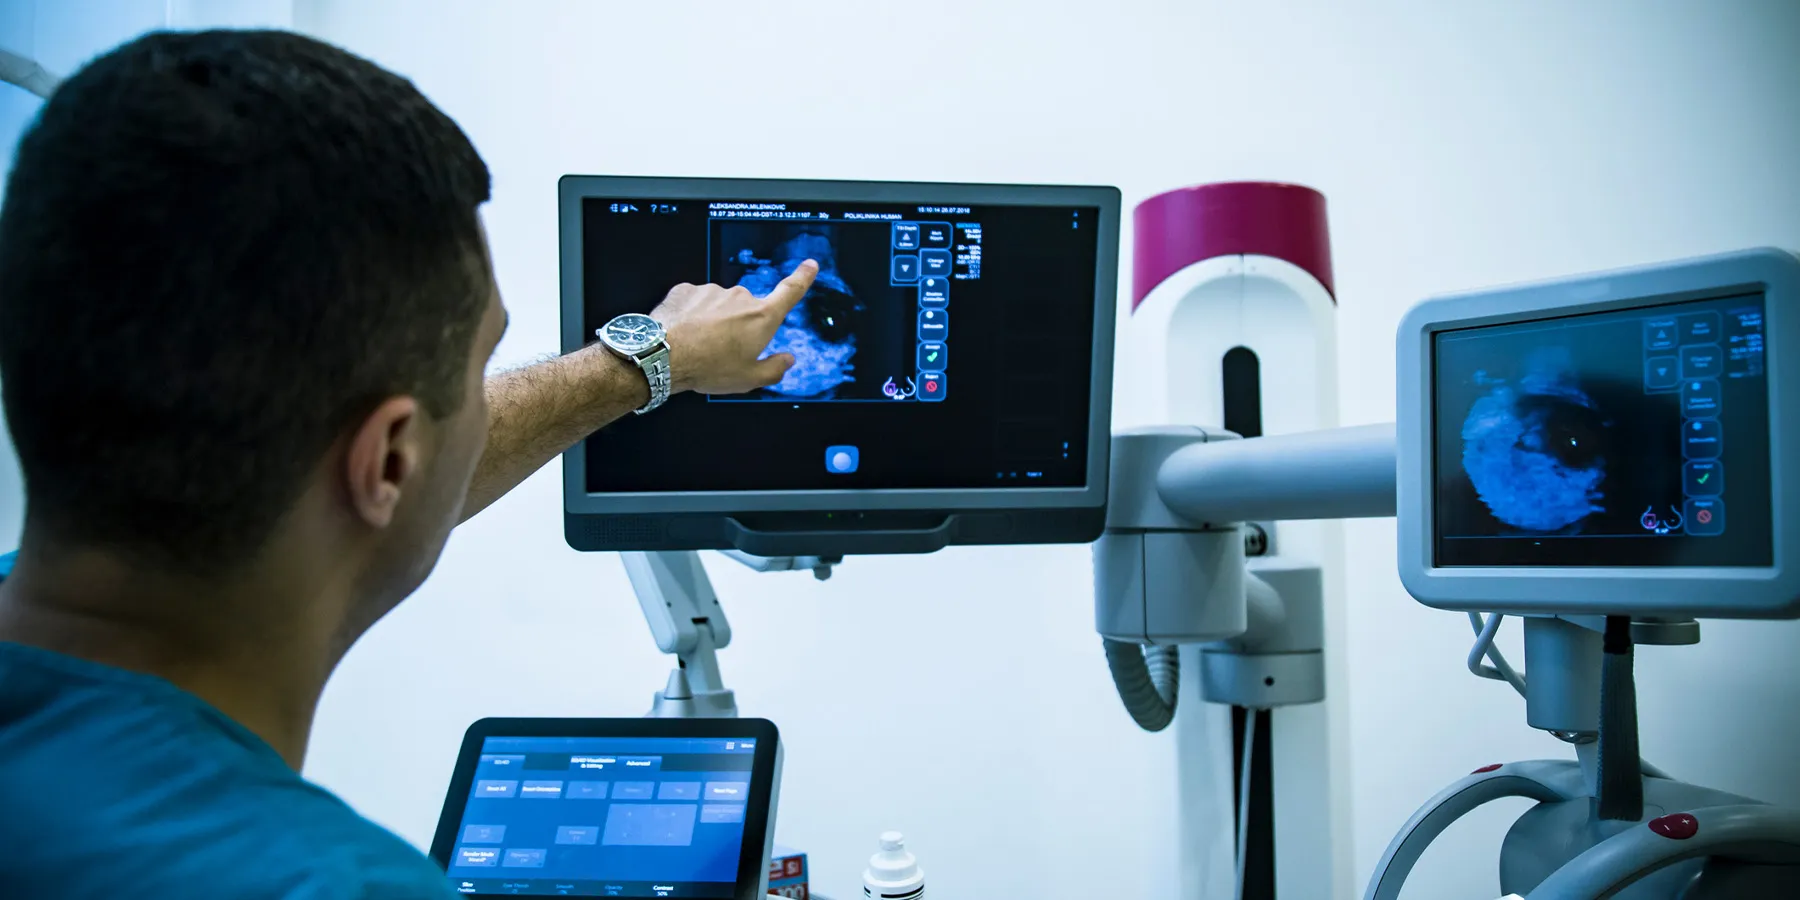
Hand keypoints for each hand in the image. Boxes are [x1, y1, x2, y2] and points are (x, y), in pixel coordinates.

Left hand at [651, 260, 817, 394]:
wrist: (664, 356)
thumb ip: (773, 369)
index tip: (810, 265)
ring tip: (699, 345)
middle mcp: (740, 297)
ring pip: (718, 306)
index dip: (802, 278)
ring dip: (713, 320)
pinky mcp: (687, 289)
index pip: (789, 292)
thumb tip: (788, 360)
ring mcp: (712, 290)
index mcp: (761, 318)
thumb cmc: (708, 368)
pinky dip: (692, 315)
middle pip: (746, 309)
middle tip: (723, 350)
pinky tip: (684, 332)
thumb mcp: (748, 379)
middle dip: (738, 324)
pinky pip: (695, 302)